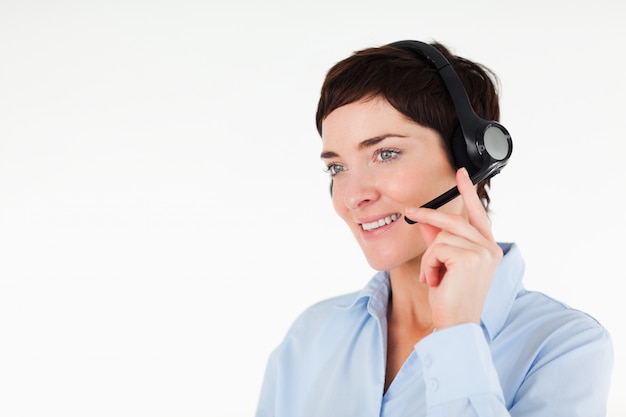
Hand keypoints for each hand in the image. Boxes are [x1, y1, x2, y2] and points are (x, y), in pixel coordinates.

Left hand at [405, 168, 502, 329]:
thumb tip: (423, 219)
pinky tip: (435, 281)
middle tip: (408, 212)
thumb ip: (438, 240)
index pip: (477, 214)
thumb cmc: (450, 298)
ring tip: (434, 278)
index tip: (460, 173)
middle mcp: (490, 248)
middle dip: (428, 216)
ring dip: (429, 258)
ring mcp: (482, 252)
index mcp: (488, 249)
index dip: (468, 192)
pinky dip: (429, 265)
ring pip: (441, 236)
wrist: (454, 324)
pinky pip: (437, 248)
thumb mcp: (442, 264)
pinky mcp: (469, 258)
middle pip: (453, 220)